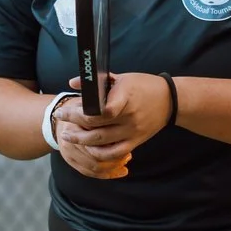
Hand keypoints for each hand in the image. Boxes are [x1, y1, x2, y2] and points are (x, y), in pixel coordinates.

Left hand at [54, 73, 169, 179]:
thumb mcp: (121, 77)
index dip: (84, 112)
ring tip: (68, 135)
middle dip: (73, 122)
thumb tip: (73, 84)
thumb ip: (97, 82)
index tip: (68, 108)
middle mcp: (129, 116)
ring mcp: (132, 131)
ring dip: (81, 140)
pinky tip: (87, 148)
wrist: (170, 100)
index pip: (104, 109)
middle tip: (60, 118)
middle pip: (96, 125)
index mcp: (126, 96)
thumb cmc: (142, 85)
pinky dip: (98, 153)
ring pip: (101, 141)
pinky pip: (114, 153)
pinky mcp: (135, 141)